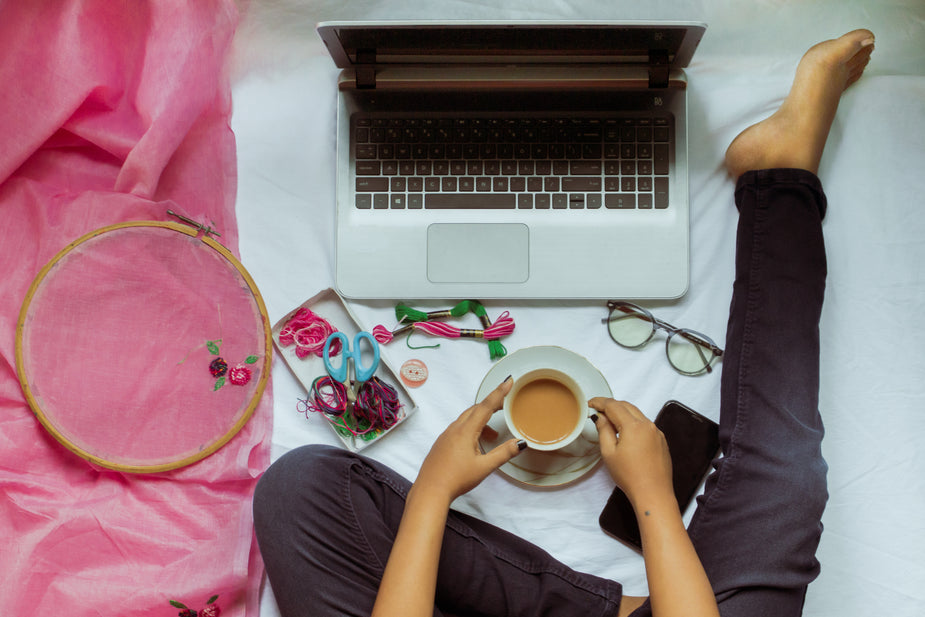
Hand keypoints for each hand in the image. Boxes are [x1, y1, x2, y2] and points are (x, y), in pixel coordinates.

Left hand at [414, 377, 523, 503]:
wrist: (430, 490)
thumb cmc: (456, 479)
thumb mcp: (484, 467)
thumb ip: (503, 453)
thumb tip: (520, 443)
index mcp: (466, 431)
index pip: (486, 406)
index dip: (499, 393)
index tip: (508, 381)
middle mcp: (454, 429)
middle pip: (475, 410)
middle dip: (491, 405)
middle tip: (505, 405)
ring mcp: (446, 435)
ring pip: (466, 420)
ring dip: (481, 420)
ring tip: (494, 434)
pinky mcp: (442, 443)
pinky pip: (458, 429)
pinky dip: (471, 429)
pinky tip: (476, 444)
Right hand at [589, 398, 673, 506]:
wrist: (653, 493)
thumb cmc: (630, 476)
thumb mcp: (609, 453)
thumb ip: (604, 430)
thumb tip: (600, 417)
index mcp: (634, 426)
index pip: (613, 406)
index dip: (600, 402)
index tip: (590, 403)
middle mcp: (648, 425)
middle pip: (626, 406)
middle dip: (611, 406)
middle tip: (598, 411)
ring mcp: (657, 432)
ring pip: (637, 415)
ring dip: (623, 414)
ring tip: (610, 422)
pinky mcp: (661, 441)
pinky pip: (645, 425)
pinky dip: (633, 423)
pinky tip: (626, 434)